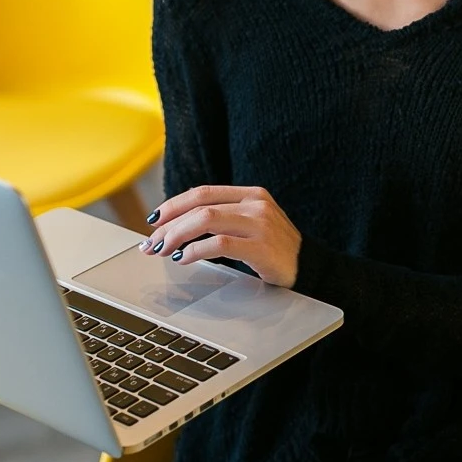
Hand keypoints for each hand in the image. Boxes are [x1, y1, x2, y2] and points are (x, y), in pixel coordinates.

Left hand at [139, 185, 300, 287]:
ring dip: (177, 236)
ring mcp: (260, 224)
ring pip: (206, 219)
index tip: (154, 219)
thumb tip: (177, 226)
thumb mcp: (252, 224)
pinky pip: (219, 244)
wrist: (309, 269)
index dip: (174, 204)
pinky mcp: (261, 247)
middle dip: (169, 223)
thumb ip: (224, 218)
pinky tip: (184, 259)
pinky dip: (195, 251)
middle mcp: (256, 204)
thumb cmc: (274, 250)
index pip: (203, 192)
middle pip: (200, 205)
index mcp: (251, 194)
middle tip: (152, 241)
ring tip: (164, 250)